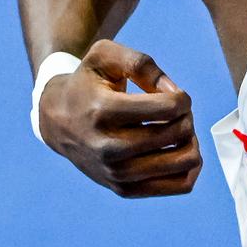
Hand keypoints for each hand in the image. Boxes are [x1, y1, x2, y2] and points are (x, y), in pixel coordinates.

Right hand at [38, 39, 201, 196]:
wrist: (56, 121)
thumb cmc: (87, 84)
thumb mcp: (105, 56)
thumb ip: (142, 64)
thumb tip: (174, 92)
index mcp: (104, 111)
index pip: (169, 108)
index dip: (181, 98)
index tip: (172, 95)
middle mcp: (108, 147)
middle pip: (177, 133)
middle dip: (186, 117)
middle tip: (174, 113)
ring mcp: (116, 173)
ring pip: (183, 163)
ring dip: (190, 142)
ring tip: (177, 132)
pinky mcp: (124, 190)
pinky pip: (179, 185)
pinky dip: (190, 168)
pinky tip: (178, 151)